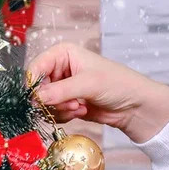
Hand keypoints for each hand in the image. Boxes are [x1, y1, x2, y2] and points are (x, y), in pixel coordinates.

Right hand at [26, 43, 168, 143]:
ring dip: (60, 109)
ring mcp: (63, 87)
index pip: (36, 67)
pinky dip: (64, 115)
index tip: (38, 98)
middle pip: (37, 88)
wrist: (134, 105)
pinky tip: (82, 111)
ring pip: (44, 103)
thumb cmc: (118, 84)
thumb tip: (36, 98)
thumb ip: (61, 91)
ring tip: (80, 107)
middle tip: (71, 103)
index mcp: (63, 54)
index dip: (33, 84)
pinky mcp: (67, 103)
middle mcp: (60, 69)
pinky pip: (53, 112)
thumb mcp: (89, 84)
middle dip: (52, 100)